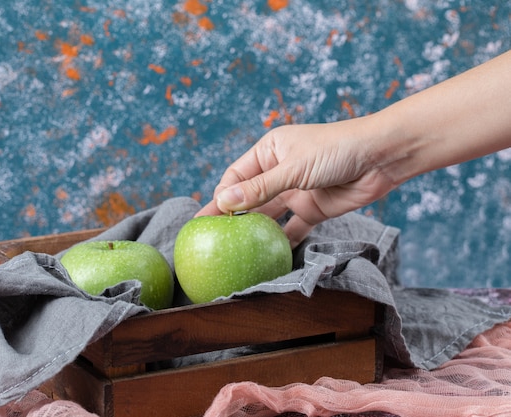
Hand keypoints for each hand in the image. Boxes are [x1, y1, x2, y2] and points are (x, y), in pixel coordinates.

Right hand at [196, 118, 396, 246]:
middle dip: (232, 216)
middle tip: (211, 238)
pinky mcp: (313, 209)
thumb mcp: (293, 168)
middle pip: (249, 197)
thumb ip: (260, 188)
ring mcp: (296, 191)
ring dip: (255, 230)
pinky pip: (292, 228)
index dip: (223, 195)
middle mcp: (279, 171)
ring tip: (235, 250)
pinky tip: (267, 255)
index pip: (236, 176)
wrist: (381, 158)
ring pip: (269, 214)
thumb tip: (224, 202)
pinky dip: (281, 241)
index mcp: (269, 151)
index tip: (211, 218)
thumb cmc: (336, 149)